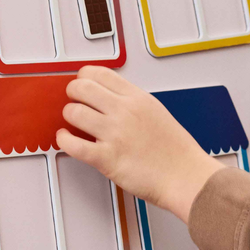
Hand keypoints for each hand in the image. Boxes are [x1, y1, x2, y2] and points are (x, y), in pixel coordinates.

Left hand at [57, 67, 222, 221]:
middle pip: (81, 88)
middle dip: (72, 93)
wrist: (186, 176)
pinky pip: (73, 144)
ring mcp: (115, 134)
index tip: (82, 83)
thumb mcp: (157, 112)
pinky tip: (66, 140)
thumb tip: (111, 99)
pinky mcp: (107, 158)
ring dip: (69, 117)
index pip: (99, 73)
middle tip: (74, 101)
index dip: (84, 77)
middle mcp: (124, 112)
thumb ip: (133, 103)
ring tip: (73, 123)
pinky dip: (63, 141)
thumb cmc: (176, 152)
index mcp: (137, 98)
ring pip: (73, 112)